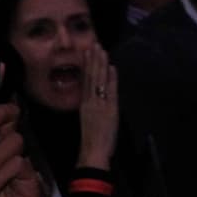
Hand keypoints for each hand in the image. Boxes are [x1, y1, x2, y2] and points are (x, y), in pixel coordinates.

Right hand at [77, 43, 117, 169]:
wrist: (93, 151)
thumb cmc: (93, 140)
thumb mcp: (89, 120)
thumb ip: (92, 107)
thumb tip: (96, 95)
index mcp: (85, 104)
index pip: (86, 80)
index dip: (87, 66)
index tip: (88, 52)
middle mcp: (91, 101)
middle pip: (91, 77)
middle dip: (93, 60)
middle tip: (94, 44)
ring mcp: (99, 104)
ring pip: (98, 80)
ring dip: (101, 64)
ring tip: (101, 50)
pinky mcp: (108, 109)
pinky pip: (109, 90)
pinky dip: (111, 78)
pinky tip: (112, 67)